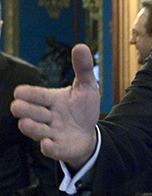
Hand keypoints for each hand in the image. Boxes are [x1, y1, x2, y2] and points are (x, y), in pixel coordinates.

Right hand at [11, 44, 100, 168]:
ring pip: (37, 130)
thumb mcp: (87, 87)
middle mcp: (47, 116)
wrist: (89, 133)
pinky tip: (46, 144)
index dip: (30, 94)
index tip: (20, 92)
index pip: (37, 95)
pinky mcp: (58, 148)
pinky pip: (51, 149)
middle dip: (26, 110)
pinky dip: (48, 147)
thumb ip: (83, 69)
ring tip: (25, 123)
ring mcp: (51, 133)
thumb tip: (81, 46)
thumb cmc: (82, 108)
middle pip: (32, 112)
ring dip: (32, 128)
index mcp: (51, 99)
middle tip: (18, 106)